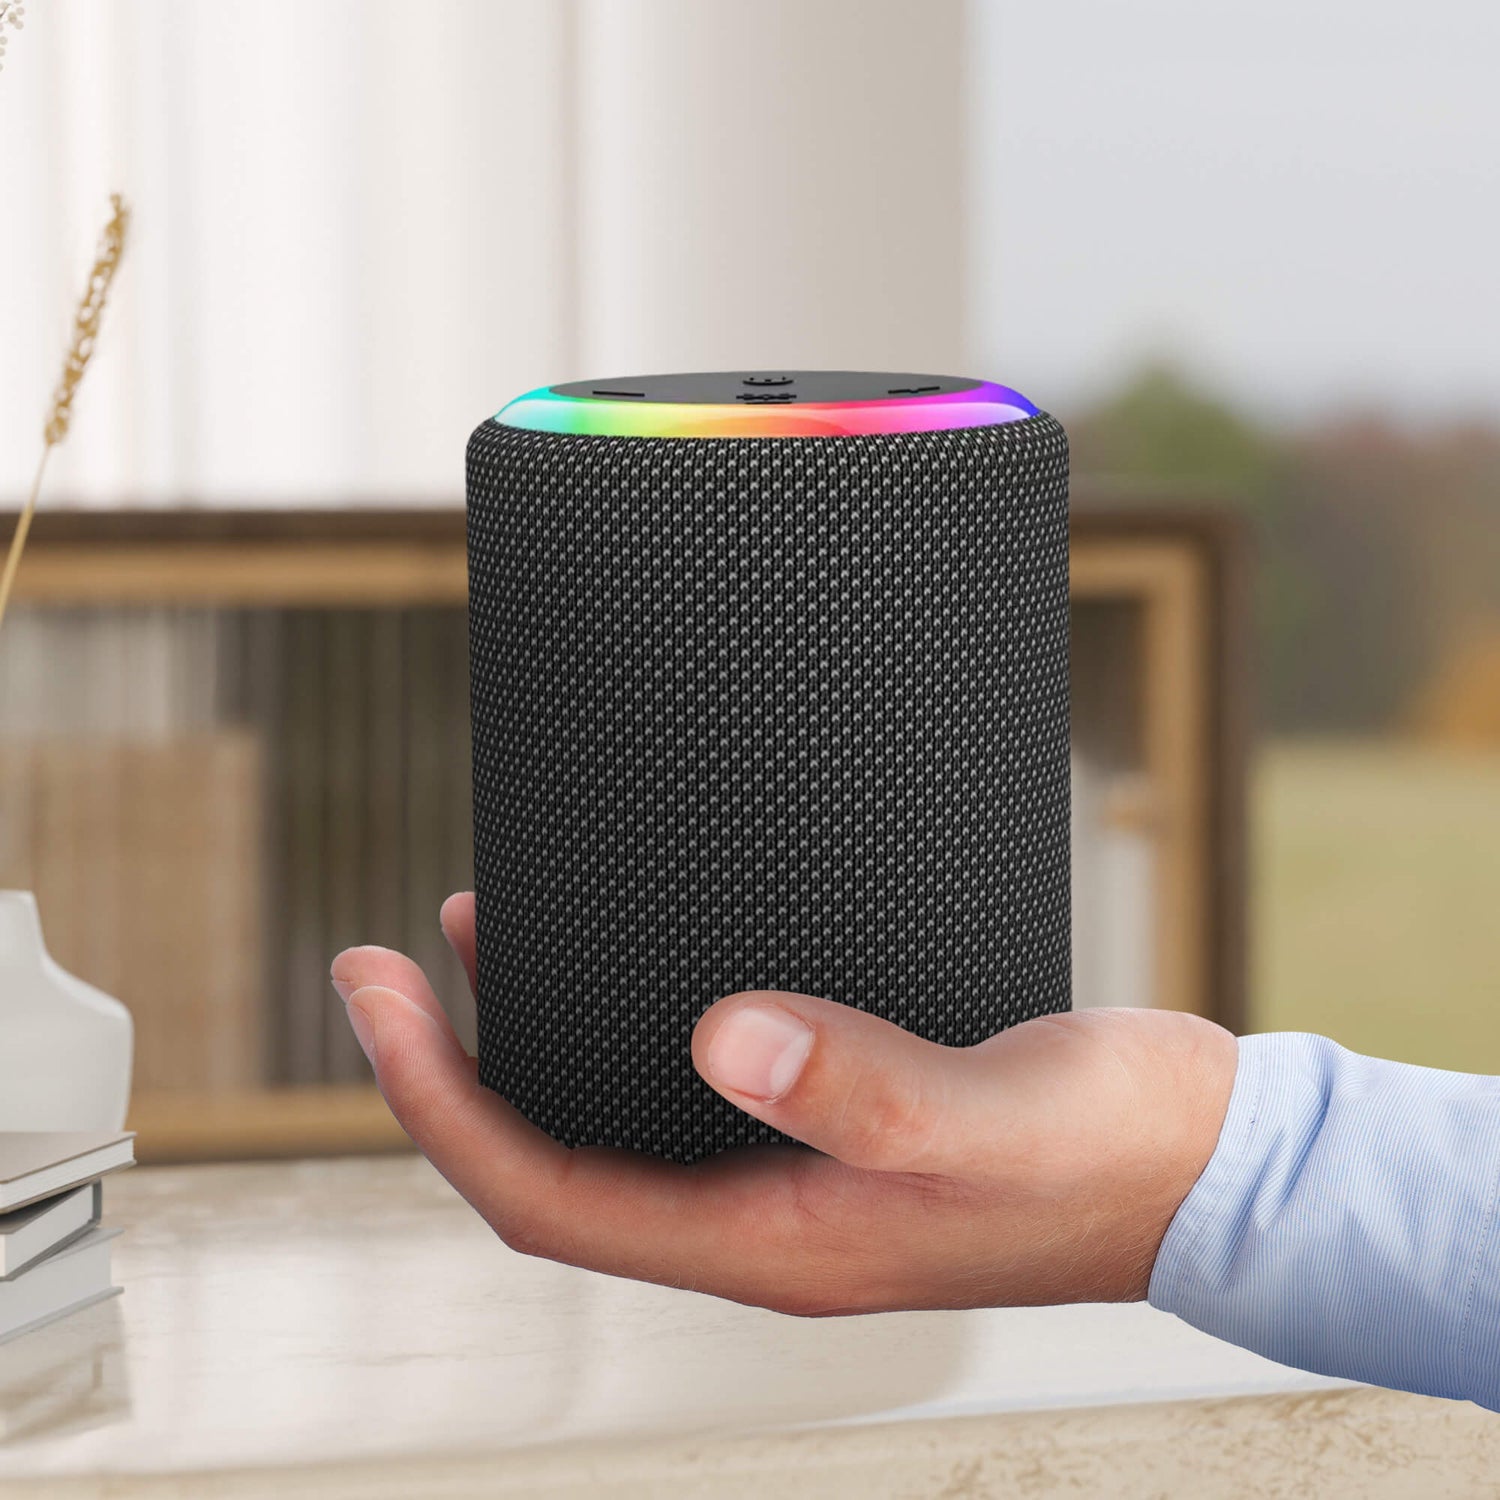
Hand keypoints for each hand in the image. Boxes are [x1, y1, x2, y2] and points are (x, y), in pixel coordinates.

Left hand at [331, 894, 1236, 1315]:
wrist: (1217, 1162)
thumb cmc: (1122, 1153)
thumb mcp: (995, 1117)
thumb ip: (863, 1089)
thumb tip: (722, 1038)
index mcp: (780, 1238)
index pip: (549, 1190)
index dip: (440, 1101)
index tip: (376, 992)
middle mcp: (770, 1214)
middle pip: (558, 1160)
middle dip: (455, 1070)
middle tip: (393, 965)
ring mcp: (802, 1170)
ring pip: (620, 1118)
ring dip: (536, 1039)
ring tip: (486, 936)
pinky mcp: (839, 1118)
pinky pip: (695, 1081)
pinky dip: (631, 1020)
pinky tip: (641, 954)